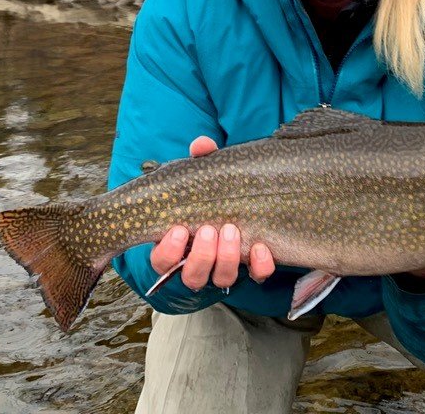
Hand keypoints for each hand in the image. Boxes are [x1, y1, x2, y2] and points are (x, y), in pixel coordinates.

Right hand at [148, 136, 276, 289]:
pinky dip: (259, 265)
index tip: (179, 229)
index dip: (168, 251)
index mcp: (177, 246)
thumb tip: (201, 145)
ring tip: (232, 230)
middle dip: (202, 255)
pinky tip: (261, 247)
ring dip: (227, 258)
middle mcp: (198, 263)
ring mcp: (225, 268)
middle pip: (193, 275)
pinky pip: (256, 275)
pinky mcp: (251, 269)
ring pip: (221, 278)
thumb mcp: (203, 176)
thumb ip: (200, 160)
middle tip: (210, 229)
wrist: (246, 198)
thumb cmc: (212, 192)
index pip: (162, 261)